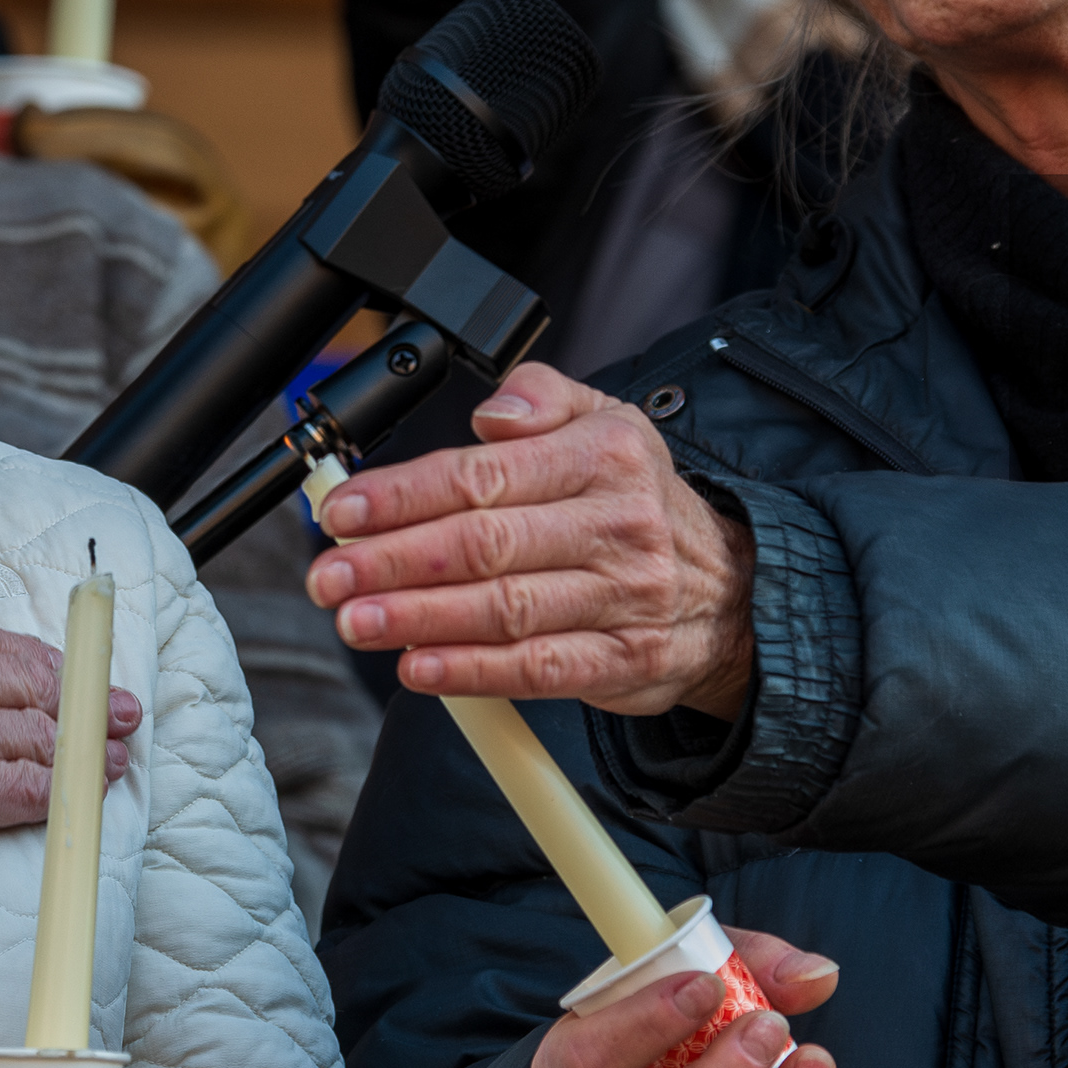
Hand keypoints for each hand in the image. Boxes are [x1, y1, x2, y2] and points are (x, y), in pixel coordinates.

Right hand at [0, 553, 134, 861]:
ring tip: (116, 751)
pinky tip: (90, 790)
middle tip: (120, 709)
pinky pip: (30, 785)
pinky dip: (67, 788)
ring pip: (40, 733)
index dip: (32, 661)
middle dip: (82, 698)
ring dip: (87, 745)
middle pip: (29, 684)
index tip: (57, 670)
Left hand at [307, 364, 754, 716]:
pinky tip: (419, 666)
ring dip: (418, 618)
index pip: (484, 475)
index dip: (404, 496)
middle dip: (393, 562)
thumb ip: (541, 396)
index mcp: (603, 456)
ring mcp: (624, 597)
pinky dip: (472, 672)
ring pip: (504, 609)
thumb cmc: (640, 503)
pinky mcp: (624, 660)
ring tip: (357, 621)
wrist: (736, 590)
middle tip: (331, 576)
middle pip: (484, 545)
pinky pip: (538, 670)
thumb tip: (490, 412)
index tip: (345, 513)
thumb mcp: (608, 420)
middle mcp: (617, 524)